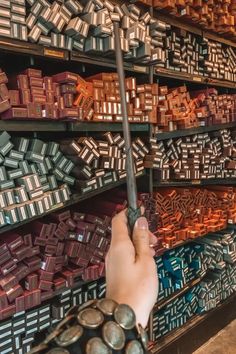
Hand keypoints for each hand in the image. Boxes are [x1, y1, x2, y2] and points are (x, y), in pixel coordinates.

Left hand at [105, 210, 158, 327]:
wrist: (124, 315)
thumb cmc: (136, 291)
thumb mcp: (146, 260)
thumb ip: (142, 239)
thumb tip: (140, 222)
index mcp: (119, 245)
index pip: (119, 219)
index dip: (129, 212)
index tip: (140, 209)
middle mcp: (112, 252)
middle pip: (123, 231)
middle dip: (138, 230)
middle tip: (152, 238)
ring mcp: (113, 262)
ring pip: (124, 243)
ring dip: (138, 242)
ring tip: (151, 251)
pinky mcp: (115, 271)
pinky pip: (124, 254)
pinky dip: (135, 253)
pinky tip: (145, 262)